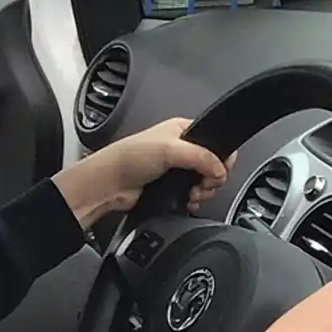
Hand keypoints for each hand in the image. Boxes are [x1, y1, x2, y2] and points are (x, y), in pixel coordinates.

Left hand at [53, 117, 230, 227]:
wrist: (110, 184)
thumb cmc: (130, 157)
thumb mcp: (170, 149)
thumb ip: (201, 157)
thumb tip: (220, 170)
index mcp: (184, 130)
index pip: (216, 141)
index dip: (222, 158)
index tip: (218, 171)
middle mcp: (183, 149)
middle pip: (214, 166)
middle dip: (212, 179)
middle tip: (202, 185)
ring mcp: (178, 170)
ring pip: (205, 183)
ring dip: (203, 192)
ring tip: (192, 195)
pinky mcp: (172, 188)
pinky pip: (193, 196)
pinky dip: (194, 201)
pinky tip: (187, 202)